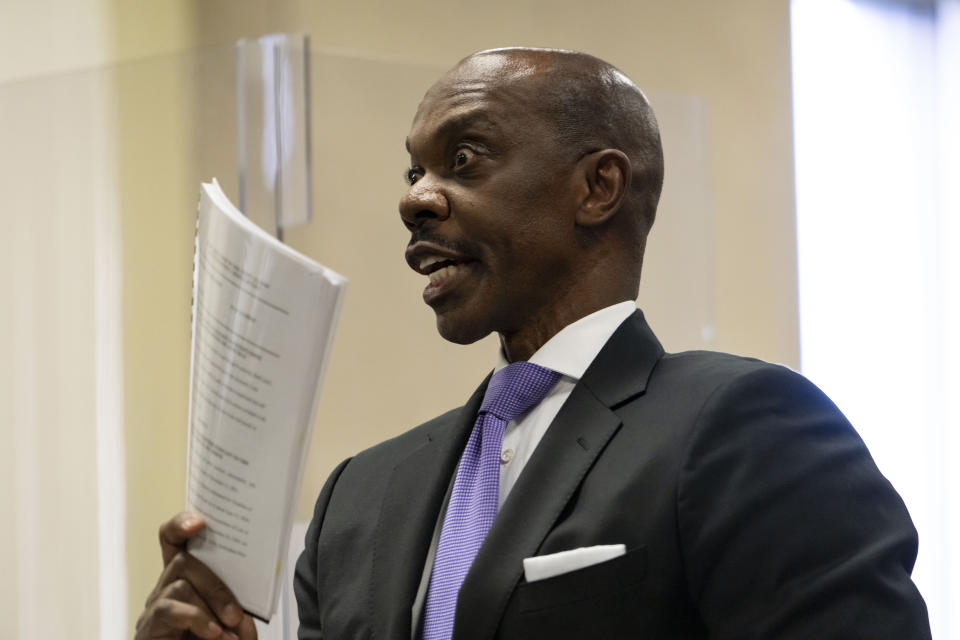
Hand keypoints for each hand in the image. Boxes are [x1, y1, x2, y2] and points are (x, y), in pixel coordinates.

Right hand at [135, 512, 257, 639]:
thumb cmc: (212, 639)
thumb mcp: (232, 623)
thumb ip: (239, 612)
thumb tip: (243, 614)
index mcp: (187, 577)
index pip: (175, 539)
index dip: (181, 523)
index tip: (199, 521)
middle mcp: (166, 586)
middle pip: (183, 561)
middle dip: (215, 586)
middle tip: (236, 615)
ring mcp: (154, 605)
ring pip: (180, 585)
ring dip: (209, 606)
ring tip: (228, 630)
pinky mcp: (148, 626)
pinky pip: (168, 609)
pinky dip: (195, 619)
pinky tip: (212, 633)